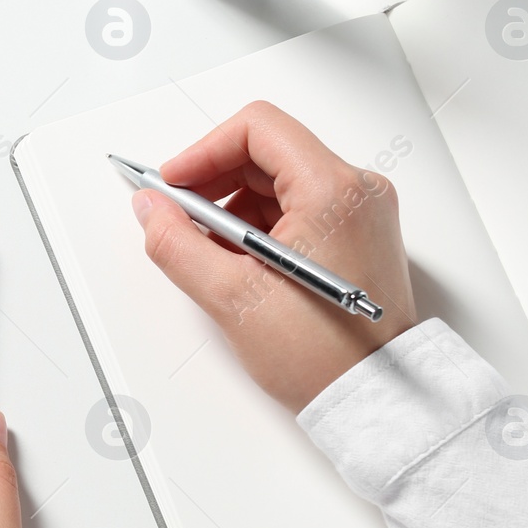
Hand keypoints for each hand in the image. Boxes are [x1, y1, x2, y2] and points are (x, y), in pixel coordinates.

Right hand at [133, 101, 417, 410]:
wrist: (375, 398)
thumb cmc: (326, 357)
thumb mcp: (232, 298)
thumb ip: (177, 244)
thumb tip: (151, 210)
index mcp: (334, 191)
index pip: (257, 129)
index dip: (203, 151)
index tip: (174, 184)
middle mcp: (357, 191)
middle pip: (267, 151)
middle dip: (214, 181)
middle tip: (180, 218)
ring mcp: (362, 212)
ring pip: (278, 180)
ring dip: (233, 206)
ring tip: (211, 253)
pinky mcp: (358, 233)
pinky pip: (297, 206)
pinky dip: (259, 224)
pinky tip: (239, 262)